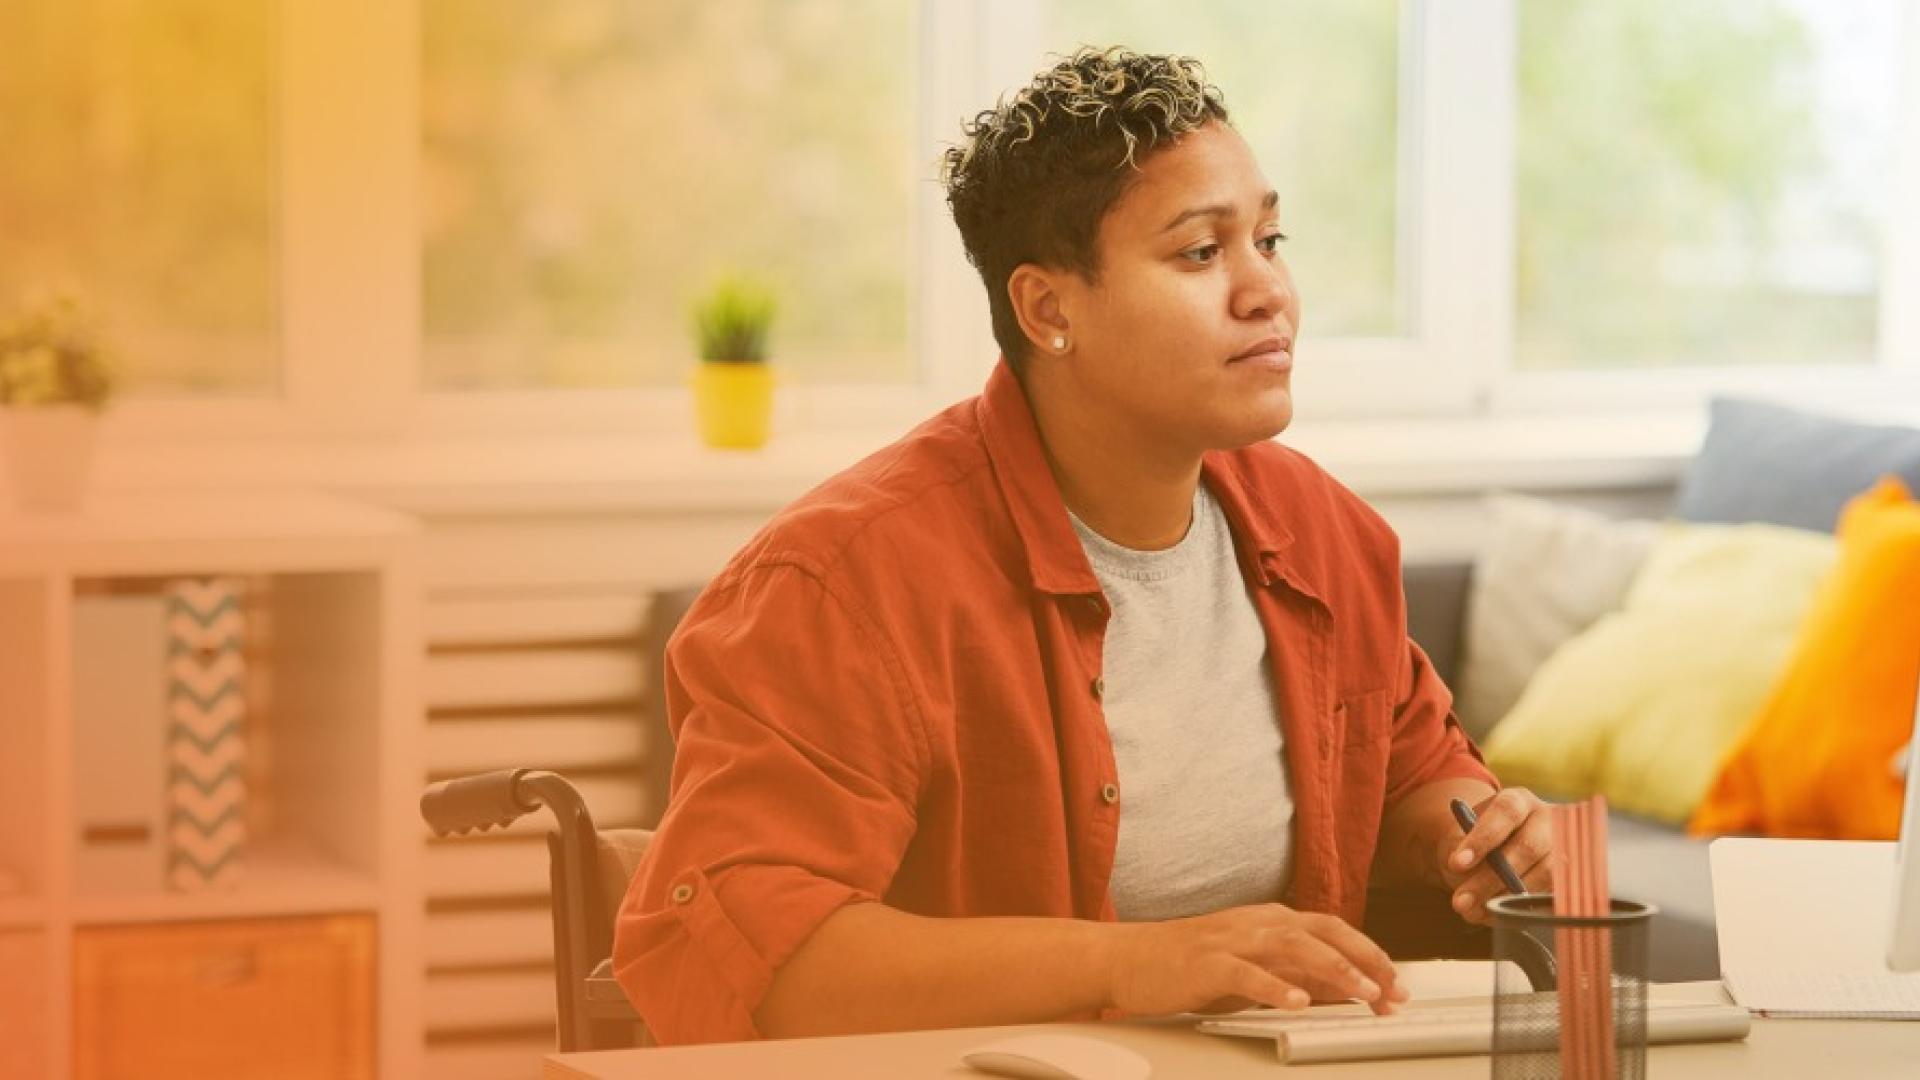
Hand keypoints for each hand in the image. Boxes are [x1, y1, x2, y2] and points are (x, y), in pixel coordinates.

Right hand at [1104, 903, 1409, 1018]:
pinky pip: (1247, 973)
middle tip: (1392, 991)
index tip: (1396, 986)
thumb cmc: (1187, 965)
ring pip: (1293, 946)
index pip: (1333, 931)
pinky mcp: (1207, 962)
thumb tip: (1340, 993)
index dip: (1370, 956)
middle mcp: (1257, 923)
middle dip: (1365, 960)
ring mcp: (1232, 939)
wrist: (1127, 959)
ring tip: (1361, 993)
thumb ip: (1293, 976)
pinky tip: (1297, 1003)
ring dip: (1333, 970)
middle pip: (1323, 932)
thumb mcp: (1251, 968)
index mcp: (1270, 920)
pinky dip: (1275, 987)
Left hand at [1439, 787, 1552, 925]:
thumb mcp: (1459, 839)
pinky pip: (1554, 895)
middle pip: (1528, 846)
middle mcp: (1548, 820)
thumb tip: (1464, 878)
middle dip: (1492, 878)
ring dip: (1508, 898)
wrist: (1490, 856)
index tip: (1457, 863)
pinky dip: (1525, 909)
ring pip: (1546, 874)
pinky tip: (1498, 916)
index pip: (1506, 811)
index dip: (1483, 838)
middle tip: (1461, 901)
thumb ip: (1459, 852)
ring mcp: (1565, 848)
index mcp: (1519, 801)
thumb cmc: (1473, 843)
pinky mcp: (1571, 877)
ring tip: (1474, 912)